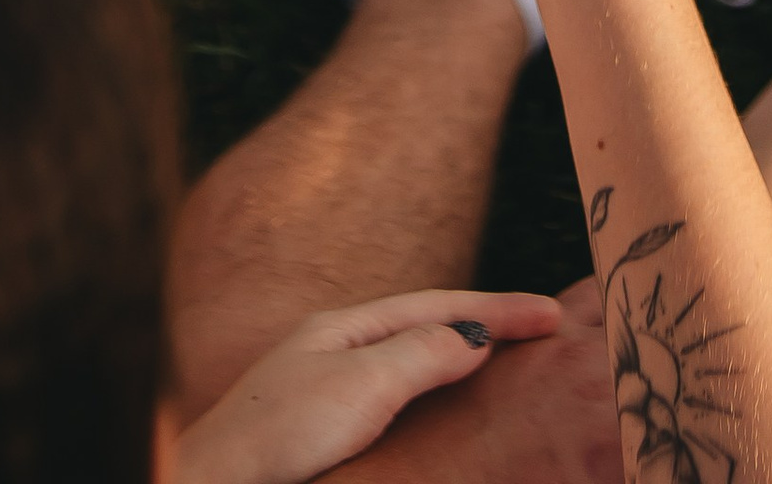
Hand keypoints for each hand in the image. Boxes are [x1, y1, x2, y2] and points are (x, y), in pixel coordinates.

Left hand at [175, 293, 567, 483]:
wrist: (219, 483)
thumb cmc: (280, 435)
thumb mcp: (358, 386)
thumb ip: (418, 355)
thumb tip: (472, 336)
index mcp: (344, 326)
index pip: (437, 306)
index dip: (498, 310)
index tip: (552, 315)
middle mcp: (336, 348)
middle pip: (426, 324)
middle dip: (485, 323)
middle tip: (543, 329)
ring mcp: (329, 386)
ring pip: (411, 359)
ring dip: (461, 355)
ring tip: (508, 361)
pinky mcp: (327, 429)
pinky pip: (397, 396)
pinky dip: (434, 392)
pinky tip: (445, 409)